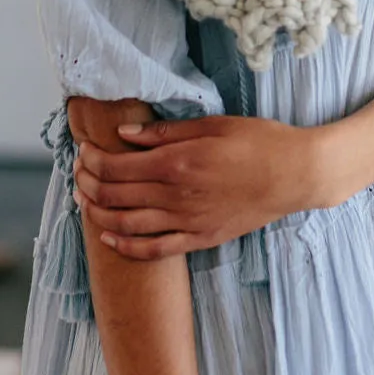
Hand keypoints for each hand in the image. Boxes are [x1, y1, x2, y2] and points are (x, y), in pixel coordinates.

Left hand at [73, 115, 331, 260]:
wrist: (295, 174)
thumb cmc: (257, 141)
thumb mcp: (213, 124)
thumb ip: (165, 132)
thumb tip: (124, 134)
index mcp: (177, 162)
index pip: (117, 166)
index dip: (93, 161)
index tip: (83, 151)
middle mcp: (176, 195)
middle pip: (116, 195)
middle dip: (89, 184)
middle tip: (78, 173)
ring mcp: (188, 221)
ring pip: (128, 225)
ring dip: (99, 214)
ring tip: (84, 202)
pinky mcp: (201, 238)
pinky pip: (155, 250)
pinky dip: (127, 247)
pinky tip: (110, 239)